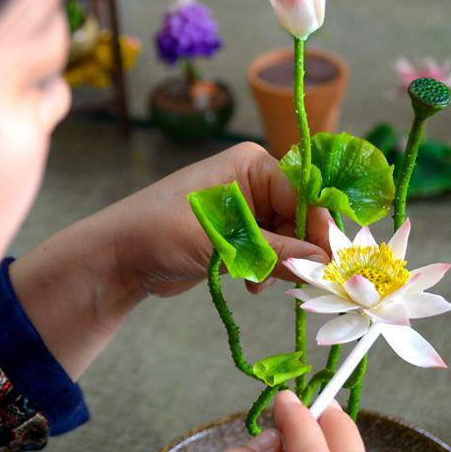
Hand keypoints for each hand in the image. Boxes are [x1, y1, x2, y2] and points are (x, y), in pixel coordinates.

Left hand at [113, 142, 331, 296]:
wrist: (118, 257)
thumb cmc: (161, 233)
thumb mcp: (223, 243)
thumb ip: (276, 251)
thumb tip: (325, 262)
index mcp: (251, 165)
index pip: (304, 195)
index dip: (319, 230)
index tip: (332, 265)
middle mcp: (252, 182)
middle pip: (299, 218)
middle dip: (301, 251)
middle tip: (307, 283)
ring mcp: (244, 210)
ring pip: (287, 240)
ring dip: (282, 265)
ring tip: (264, 284)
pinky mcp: (235, 237)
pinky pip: (269, 253)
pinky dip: (266, 271)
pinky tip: (252, 286)